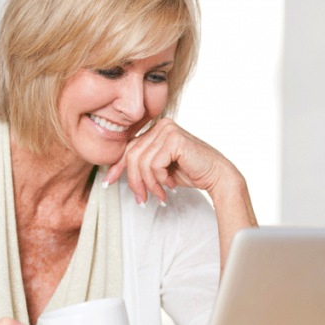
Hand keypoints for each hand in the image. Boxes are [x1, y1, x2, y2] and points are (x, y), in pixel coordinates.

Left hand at [103, 118, 239, 205]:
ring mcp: (168, 130)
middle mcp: (161, 125)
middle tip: (142, 200)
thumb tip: (118, 172)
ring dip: (150, 184)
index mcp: (156, 129)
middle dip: (135, 182)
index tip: (108, 183)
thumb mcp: (160, 168)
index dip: (117, 167)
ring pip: (141, 162)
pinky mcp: (174, 139)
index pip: (129, 147)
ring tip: (161, 194)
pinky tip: (171, 184)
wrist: (217, 176)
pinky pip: (154, 165)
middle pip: (132, 155)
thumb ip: (143, 164)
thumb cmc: (191, 172)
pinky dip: (160, 179)